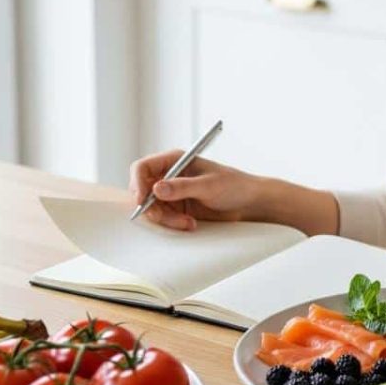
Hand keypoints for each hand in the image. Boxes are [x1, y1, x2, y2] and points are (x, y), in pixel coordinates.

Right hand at [127, 150, 260, 231]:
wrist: (248, 204)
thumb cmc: (233, 185)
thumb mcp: (208, 185)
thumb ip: (182, 186)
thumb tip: (156, 188)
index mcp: (175, 160)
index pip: (142, 167)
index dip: (137, 183)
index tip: (142, 201)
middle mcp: (169, 175)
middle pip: (142, 190)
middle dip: (151, 207)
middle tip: (163, 217)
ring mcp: (171, 193)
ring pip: (152, 208)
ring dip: (166, 219)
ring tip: (188, 223)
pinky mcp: (176, 208)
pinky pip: (163, 218)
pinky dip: (173, 224)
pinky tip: (190, 224)